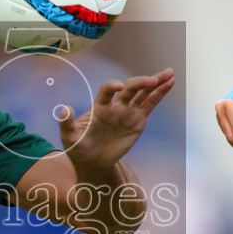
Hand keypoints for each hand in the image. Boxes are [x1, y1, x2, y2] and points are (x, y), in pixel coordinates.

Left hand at [57, 68, 174, 172]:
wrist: (93, 160)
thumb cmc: (78, 148)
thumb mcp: (69, 138)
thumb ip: (66, 123)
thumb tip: (63, 109)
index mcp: (99, 106)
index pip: (106, 91)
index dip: (112, 87)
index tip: (119, 87)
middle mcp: (115, 105)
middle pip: (130, 88)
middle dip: (140, 82)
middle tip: (153, 79)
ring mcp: (128, 111)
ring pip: (143, 93)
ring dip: (155, 82)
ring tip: (169, 73)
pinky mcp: (139, 119)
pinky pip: (150, 103)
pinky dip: (160, 93)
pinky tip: (169, 82)